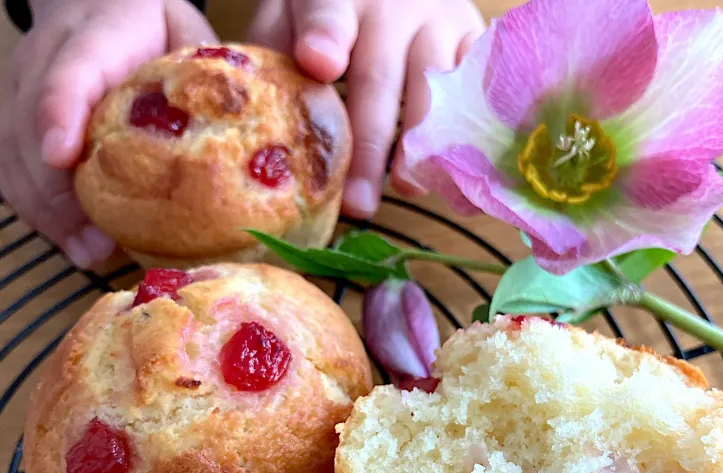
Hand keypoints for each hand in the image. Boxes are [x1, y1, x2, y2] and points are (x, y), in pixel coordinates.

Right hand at [0, 0, 215, 267]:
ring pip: (14, 157)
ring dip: (50, 215)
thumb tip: (253, 134)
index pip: (66, 75)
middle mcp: (43, 62)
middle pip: (30, 130)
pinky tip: (73, 243)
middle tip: (99, 245)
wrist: (101, 5)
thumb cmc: (153, 29)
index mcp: (93, 38)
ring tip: (90, 256)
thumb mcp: (188, 36)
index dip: (59, 114)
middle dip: (59, 195)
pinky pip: (10, 172)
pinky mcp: (14, 121)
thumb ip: (208, 78)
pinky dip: (39, 213)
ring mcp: (20, 92)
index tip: (64, 158)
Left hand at [249, 0, 485, 218]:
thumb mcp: (289, 15)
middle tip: (358, 203)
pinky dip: (467, 137)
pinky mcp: (473, 40)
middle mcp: (394, 5)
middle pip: (380, 80)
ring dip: (421, 147)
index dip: (326, 38)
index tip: (318, 63)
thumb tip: (244, 115)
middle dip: (369, 145)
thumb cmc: (328, 11)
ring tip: (407, 189)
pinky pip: (478, 93)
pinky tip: (455, 177)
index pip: (328, 14)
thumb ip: (272, 52)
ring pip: (435, 91)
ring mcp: (440, 21)